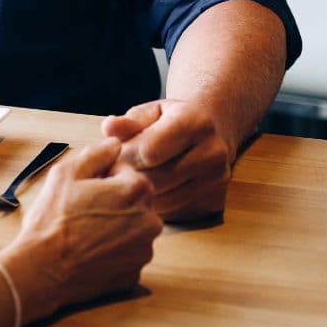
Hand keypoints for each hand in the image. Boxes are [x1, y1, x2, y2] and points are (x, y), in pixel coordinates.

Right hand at [0, 137, 161, 319]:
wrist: (42, 271)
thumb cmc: (52, 221)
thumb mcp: (65, 174)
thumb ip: (96, 154)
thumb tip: (115, 144)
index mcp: (136, 190)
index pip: (127, 173)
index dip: (103, 179)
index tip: (85, 190)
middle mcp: (150, 220)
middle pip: (135, 202)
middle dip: (114, 203)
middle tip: (83, 212)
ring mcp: (144, 250)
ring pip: (133, 229)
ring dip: (116, 227)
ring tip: (86, 234)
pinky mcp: (134, 273)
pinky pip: (128, 255)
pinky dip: (114, 253)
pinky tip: (90, 252)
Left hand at [100, 98, 235, 221]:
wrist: (207, 137)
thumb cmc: (169, 123)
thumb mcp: (150, 114)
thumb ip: (129, 122)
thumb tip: (109, 127)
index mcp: (196, 122)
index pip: (150, 151)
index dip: (127, 155)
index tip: (118, 154)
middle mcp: (213, 151)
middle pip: (155, 178)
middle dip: (130, 176)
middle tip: (115, 172)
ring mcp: (217, 179)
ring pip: (163, 199)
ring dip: (140, 194)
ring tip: (129, 181)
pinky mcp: (215, 201)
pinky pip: (173, 213)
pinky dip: (155, 206)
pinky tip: (148, 192)